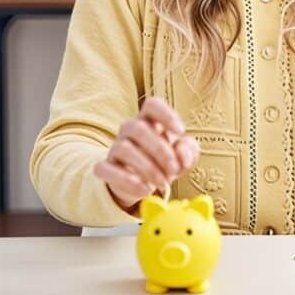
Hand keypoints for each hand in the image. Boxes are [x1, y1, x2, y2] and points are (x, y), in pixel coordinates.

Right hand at [93, 97, 199, 212]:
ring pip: (124, 149)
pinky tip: (145, 189)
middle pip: (139, 128)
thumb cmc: (166, 161)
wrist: (144, 183)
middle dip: (161, 151)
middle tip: (174, 169)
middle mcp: (130, 129)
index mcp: (150, 120)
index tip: (181, 131)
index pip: (152, 105)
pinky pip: (107, 169)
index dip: (166, 114)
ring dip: (148, 168)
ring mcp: (115, 147)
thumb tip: (182, 155)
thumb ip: (189, 151)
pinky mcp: (105, 168)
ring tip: (163, 183)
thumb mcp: (183, 156)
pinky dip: (126, 181)